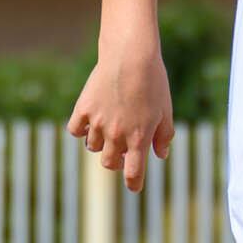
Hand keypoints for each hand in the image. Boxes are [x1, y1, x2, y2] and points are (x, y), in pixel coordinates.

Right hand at [68, 48, 175, 188]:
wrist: (131, 56)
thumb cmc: (154, 83)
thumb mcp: (166, 111)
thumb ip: (163, 137)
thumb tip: (160, 155)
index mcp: (139, 139)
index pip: (133, 174)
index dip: (133, 184)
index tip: (133, 186)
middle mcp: (117, 135)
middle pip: (109, 163)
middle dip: (116, 161)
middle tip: (122, 150)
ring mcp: (98, 123)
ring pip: (93, 147)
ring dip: (100, 143)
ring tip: (108, 127)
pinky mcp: (83, 109)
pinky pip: (76, 130)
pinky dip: (81, 129)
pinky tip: (90, 120)